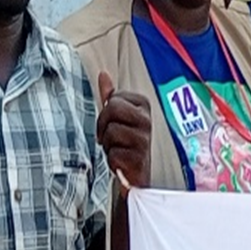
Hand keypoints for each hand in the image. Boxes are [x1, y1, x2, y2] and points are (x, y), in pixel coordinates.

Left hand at [95, 71, 150, 191]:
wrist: (137, 174)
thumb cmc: (127, 143)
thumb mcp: (118, 117)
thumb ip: (111, 95)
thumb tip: (103, 75)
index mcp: (144, 106)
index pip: (114, 98)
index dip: (106, 113)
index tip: (114, 124)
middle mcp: (147, 121)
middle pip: (112, 110)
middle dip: (104, 126)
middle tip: (111, 138)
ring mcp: (144, 141)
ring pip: (110, 133)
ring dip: (109, 145)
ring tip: (119, 150)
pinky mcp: (139, 160)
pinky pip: (113, 154)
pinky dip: (113, 161)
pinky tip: (122, 163)